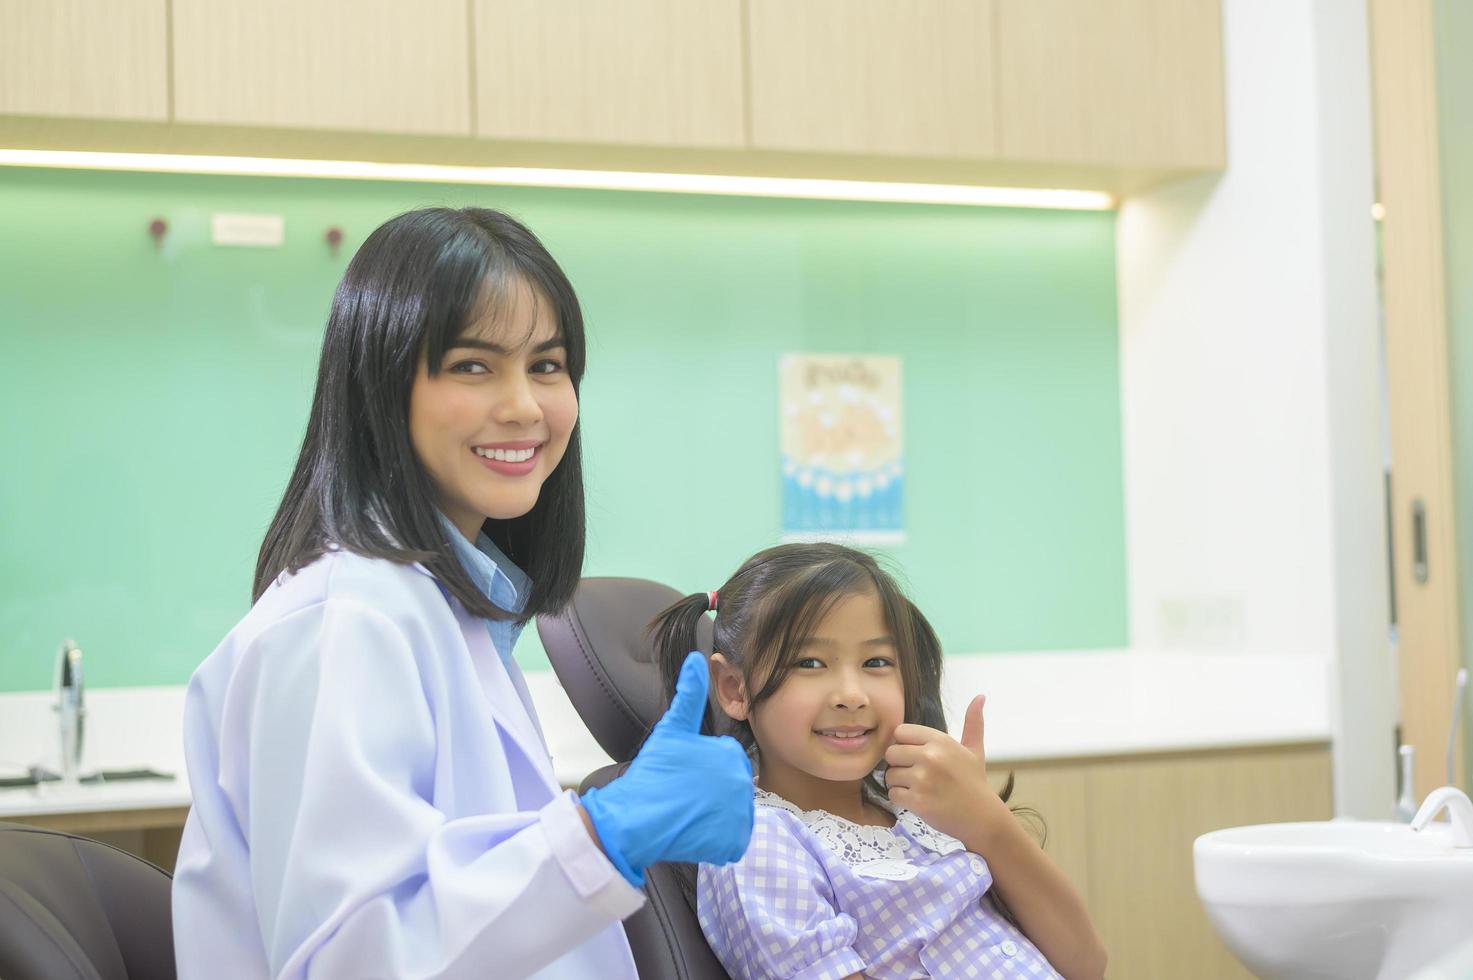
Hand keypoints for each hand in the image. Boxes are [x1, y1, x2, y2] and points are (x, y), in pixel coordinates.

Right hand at [581, 652, 754, 885]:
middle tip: (685, 797)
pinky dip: (716, 840)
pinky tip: (694, 831)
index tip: (685, 778)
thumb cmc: (653, 772)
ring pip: (733, 814)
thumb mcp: (672, 729)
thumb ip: (689, 694)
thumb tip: (696, 657)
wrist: (636, 817)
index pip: (728, 763)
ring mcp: (740, 814)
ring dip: (715, 816)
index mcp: (732, 755)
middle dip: (712, 793)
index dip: (705, 772)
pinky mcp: (734, 842)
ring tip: (688, 814)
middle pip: (732, 788)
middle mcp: (743, 783)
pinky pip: (731, 840)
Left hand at [883, 694, 1006, 847]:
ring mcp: (923, 779)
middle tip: (917, 775)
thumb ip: (973, 722)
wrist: (981, 817)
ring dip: (899, 783)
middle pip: (891, 752)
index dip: (905, 745)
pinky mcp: (917, 800)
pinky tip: (918, 800)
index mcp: (940, 740)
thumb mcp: (974, 750)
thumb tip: (980, 696)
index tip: (917, 756)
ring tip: (919, 788)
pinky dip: (901, 799)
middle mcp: (930, 756)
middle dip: (900, 764)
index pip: (900, 732)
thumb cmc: (974, 782)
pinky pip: (893, 794)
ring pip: (889, 775)